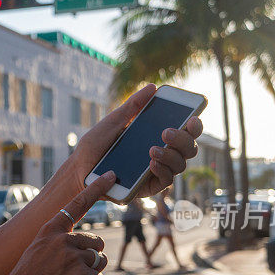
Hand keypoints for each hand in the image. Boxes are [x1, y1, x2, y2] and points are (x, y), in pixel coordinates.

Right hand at [0, 172, 114, 274]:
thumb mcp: (37, 251)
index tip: (110, 175)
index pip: (76, 204)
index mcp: (50, 230)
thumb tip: (89, 248)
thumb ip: (59, 244)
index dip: (95, 188)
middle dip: (91, 258)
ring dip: (90, 274)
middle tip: (72, 271)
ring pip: (99, 261)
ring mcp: (72, 257)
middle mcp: (63, 239)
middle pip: (96, 242)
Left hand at [70, 84, 203, 199]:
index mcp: (158, 136)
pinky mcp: (149, 187)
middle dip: (183, 139)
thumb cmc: (96, 145)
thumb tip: (152, 87)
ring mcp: (158, 171)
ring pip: (181, 164)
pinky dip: (162, 170)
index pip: (186, 131)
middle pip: (189, 148)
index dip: (195, 125)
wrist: (79, 168)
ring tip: (152, 149)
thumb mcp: (113, 122)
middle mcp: (163, 154)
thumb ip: (133, 106)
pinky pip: (166, 181)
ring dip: (171, 155)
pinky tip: (152, 162)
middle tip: (166, 132)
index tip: (193, 118)